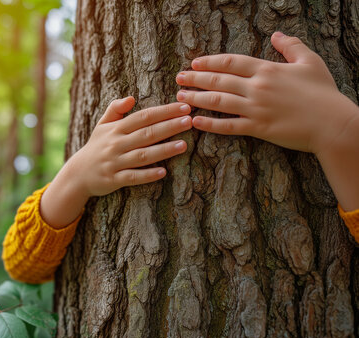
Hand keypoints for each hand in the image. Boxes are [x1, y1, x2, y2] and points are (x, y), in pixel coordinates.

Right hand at [69, 96, 191, 196]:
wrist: (78, 174)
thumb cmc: (96, 147)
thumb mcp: (102, 125)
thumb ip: (115, 109)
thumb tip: (131, 97)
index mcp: (116, 129)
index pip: (143, 117)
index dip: (163, 111)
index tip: (183, 107)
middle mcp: (116, 144)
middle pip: (146, 134)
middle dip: (169, 127)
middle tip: (189, 121)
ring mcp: (115, 162)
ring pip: (142, 155)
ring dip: (163, 150)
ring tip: (183, 145)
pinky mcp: (114, 179)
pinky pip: (133, 177)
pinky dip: (147, 175)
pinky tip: (163, 172)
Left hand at [175, 32, 358, 211]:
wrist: (332, 123)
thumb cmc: (323, 92)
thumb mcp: (310, 62)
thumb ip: (291, 46)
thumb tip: (276, 35)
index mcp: (267, 70)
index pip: (231, 62)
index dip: (210, 61)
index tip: (194, 62)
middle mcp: (257, 88)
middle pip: (219, 80)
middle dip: (195, 78)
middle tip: (178, 77)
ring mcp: (256, 109)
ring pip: (219, 101)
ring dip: (197, 98)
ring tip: (180, 97)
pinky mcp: (258, 128)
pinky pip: (228, 126)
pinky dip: (210, 124)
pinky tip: (196, 122)